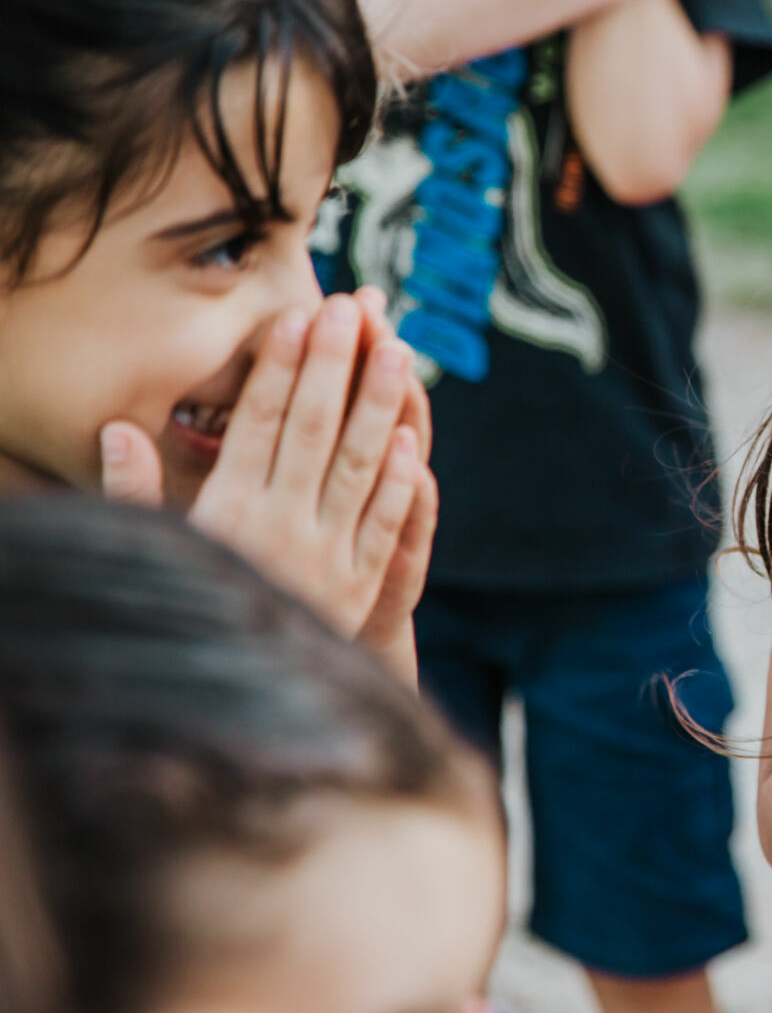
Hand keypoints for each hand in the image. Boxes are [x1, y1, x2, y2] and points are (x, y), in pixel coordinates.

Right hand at [99, 292, 431, 655]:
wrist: (230, 704)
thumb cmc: (186, 611)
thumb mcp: (156, 549)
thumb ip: (136, 492)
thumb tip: (117, 429)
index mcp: (226, 510)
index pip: (258, 423)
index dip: (281, 367)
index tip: (298, 318)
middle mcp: (278, 527)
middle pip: (314, 429)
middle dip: (335, 364)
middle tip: (353, 308)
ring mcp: (325, 556)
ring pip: (359, 466)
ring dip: (379, 405)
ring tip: (396, 350)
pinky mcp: (360, 589)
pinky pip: (386, 527)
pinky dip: (401, 483)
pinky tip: (413, 441)